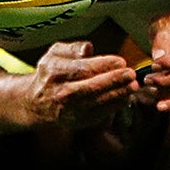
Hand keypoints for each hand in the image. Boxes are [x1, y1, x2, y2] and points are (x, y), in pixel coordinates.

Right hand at [26, 40, 141, 126]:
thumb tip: (88, 48)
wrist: (36, 102)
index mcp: (55, 72)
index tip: (120, 61)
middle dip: (114, 81)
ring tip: (133, 86)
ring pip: (97, 103)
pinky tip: (125, 97)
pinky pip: (99, 114)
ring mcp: (69, 110)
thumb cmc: (50, 73)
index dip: (104, 65)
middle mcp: (61, 93)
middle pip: (91, 87)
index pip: (83, 69)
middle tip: (131, 74)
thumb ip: (73, 47)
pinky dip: (114, 106)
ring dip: (118, 94)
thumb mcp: (55, 53)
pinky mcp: (77, 121)